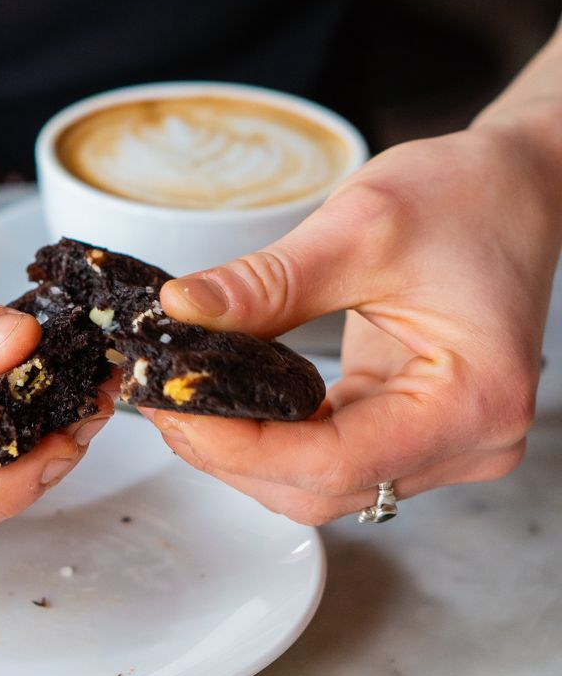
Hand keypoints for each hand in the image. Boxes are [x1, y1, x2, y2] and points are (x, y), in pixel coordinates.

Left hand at [147, 122, 561, 523]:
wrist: (512, 188)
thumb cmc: (466, 197)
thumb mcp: (362, 227)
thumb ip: (268, 283)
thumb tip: (183, 311)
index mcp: (473, 401)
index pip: (337, 461)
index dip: (241, 447)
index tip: (173, 406)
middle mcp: (469, 441)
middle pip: (323, 487)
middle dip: (231, 453)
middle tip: (163, 399)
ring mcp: (443, 443)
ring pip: (319, 482)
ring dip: (245, 451)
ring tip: (184, 396)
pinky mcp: (413, 427)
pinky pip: (329, 453)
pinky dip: (273, 435)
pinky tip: (228, 398)